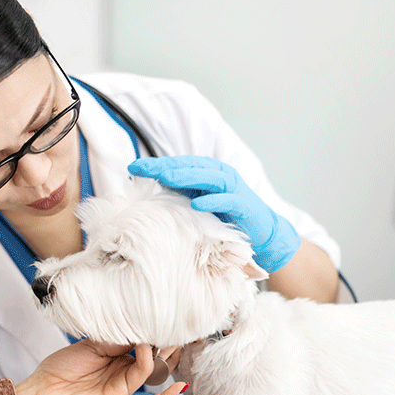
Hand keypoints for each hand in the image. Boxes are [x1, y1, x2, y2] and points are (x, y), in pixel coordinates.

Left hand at [14, 342, 184, 394]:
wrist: (39, 391)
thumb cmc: (61, 368)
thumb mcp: (92, 344)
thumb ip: (117, 338)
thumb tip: (142, 328)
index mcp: (120, 356)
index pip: (145, 342)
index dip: (155, 330)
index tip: (164, 314)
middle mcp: (125, 372)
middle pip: (155, 357)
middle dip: (164, 341)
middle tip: (171, 325)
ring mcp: (122, 389)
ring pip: (150, 372)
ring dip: (155, 354)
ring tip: (152, 339)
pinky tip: (178, 387)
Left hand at [128, 155, 300, 271]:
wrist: (262, 230)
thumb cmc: (226, 215)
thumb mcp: (200, 202)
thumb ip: (181, 192)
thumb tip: (151, 188)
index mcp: (207, 173)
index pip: (178, 164)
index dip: (156, 164)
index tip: (132, 167)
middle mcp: (219, 175)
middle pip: (190, 167)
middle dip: (165, 166)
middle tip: (142, 167)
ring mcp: (233, 189)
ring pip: (208, 178)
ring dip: (187, 177)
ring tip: (166, 178)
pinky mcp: (243, 205)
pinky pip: (227, 201)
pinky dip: (213, 201)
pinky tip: (197, 203)